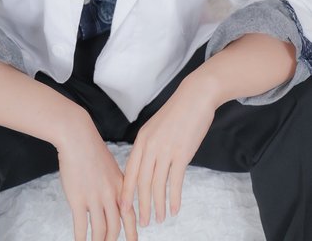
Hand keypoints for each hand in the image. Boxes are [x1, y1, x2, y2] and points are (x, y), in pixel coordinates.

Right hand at [57, 113, 137, 240]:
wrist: (78, 137)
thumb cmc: (92, 149)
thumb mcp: (110, 166)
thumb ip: (114, 184)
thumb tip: (115, 199)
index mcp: (120, 186)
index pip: (130, 215)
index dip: (132, 232)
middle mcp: (111, 194)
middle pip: (115, 227)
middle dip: (112, 240)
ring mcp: (95, 198)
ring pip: (100, 231)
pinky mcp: (78, 199)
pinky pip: (81, 227)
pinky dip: (81, 240)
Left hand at [121, 76, 216, 226]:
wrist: (195, 97)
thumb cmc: (177, 112)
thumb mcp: (156, 127)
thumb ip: (149, 145)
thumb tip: (146, 166)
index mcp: (142, 139)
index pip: (130, 171)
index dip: (126, 192)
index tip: (124, 209)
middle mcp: (150, 146)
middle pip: (141, 182)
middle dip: (140, 205)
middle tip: (142, 222)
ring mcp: (165, 150)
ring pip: (157, 185)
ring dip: (158, 205)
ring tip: (159, 219)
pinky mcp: (182, 153)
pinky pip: (175, 182)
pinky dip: (174, 198)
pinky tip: (175, 209)